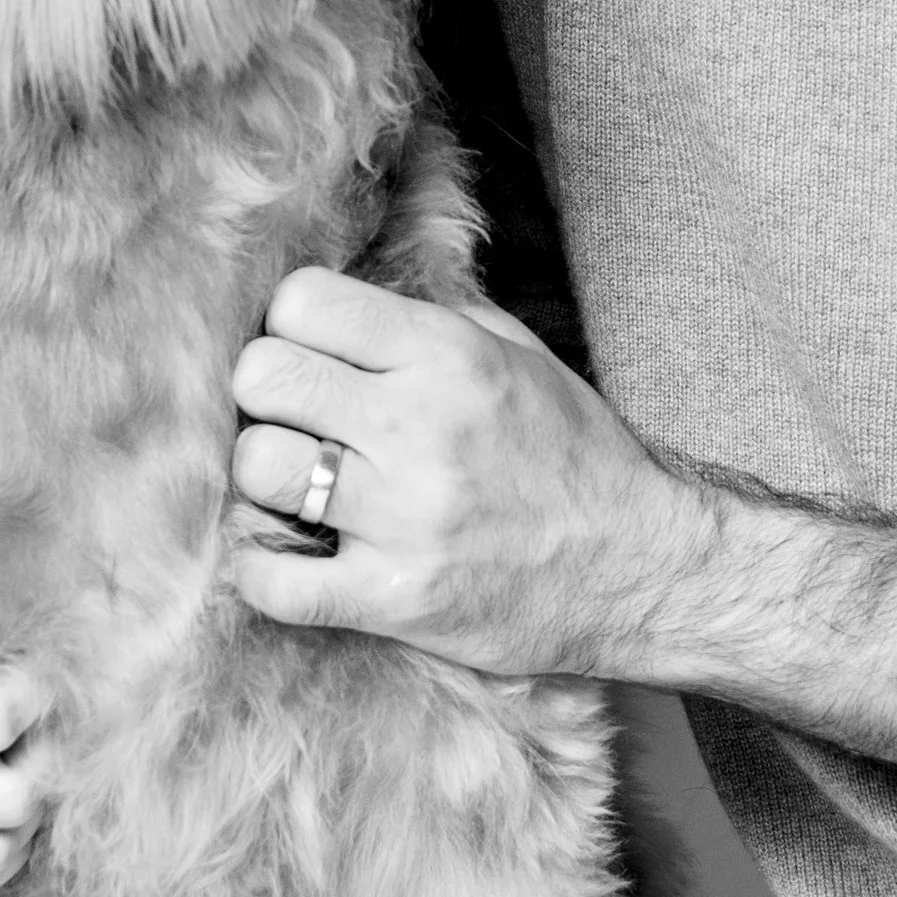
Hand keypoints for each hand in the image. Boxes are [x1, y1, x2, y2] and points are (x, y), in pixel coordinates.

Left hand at [226, 266, 693, 674]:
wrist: (638, 570)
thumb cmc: (573, 456)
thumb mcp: (518, 356)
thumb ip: (430, 318)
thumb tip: (343, 298)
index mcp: (446, 355)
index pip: (300, 302)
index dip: (293, 326)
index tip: (314, 355)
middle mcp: (418, 427)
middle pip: (262, 377)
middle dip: (268, 393)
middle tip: (297, 420)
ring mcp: (402, 517)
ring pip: (258, 468)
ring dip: (268, 477)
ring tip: (302, 487)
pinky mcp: (393, 598)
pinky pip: (269, 581)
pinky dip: (261, 570)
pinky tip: (287, 557)